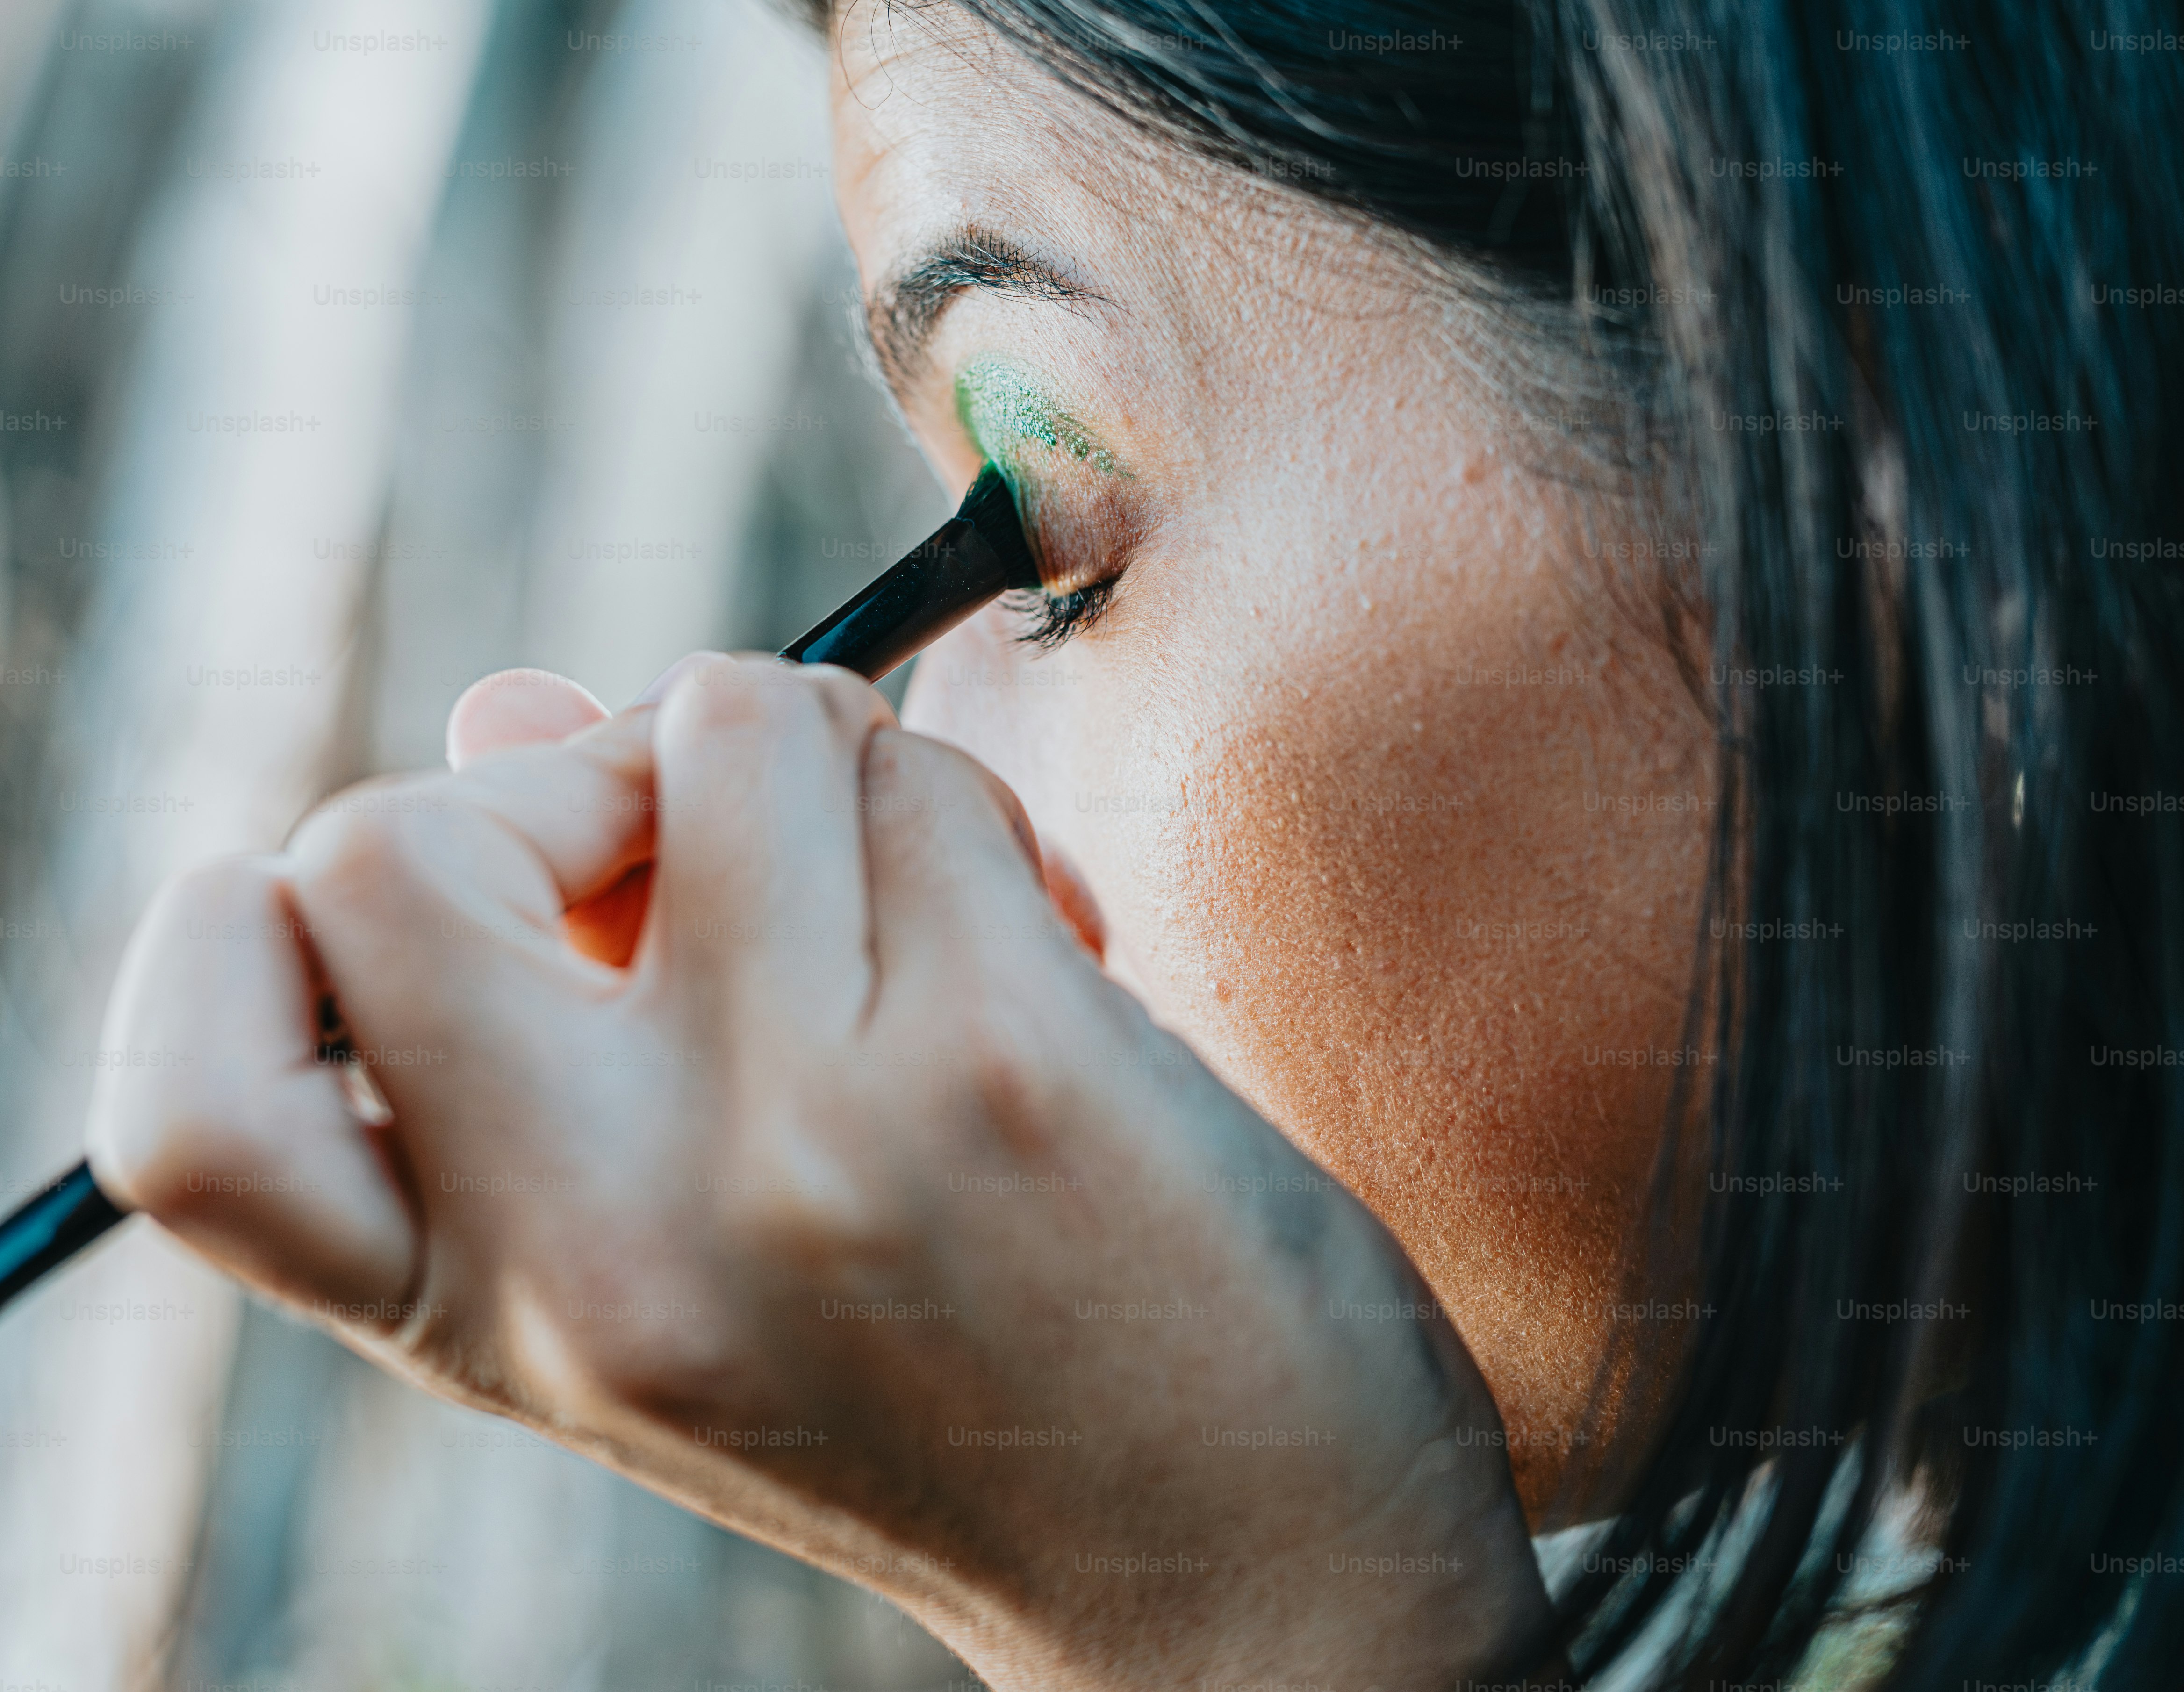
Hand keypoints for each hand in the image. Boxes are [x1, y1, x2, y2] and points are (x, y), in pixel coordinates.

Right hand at [85, 655, 1548, 1690]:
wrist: (1247, 1580)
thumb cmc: (970, 1379)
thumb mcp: (708, 1251)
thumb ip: (570, 990)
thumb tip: (506, 706)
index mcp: (500, 1316)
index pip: (191, 1119)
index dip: (232, 945)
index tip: (444, 913)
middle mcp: (607, 1240)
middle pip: (386, 848)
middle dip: (557, 776)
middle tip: (714, 853)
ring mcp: (800, 1142)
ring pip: (728, 721)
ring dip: (829, 755)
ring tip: (929, 888)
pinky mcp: (1002, 1063)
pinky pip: (921, 771)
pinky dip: (973, 810)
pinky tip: (1058, 937)